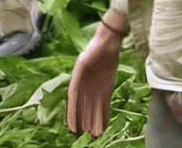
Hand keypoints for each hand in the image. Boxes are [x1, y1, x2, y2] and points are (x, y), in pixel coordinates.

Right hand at [66, 22, 123, 137]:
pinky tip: (103, 125)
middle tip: (85, 138)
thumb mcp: (86, 58)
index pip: (73, 99)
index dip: (72, 114)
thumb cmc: (96, 47)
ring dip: (93, 121)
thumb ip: (83, 70)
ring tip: (95, 136)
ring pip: (93, 108)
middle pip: (83, 107)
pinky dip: (103, 115)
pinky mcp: (105, 89)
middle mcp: (85, 84)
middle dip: (83, 121)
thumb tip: (74, 89)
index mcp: (77, 77)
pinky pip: (104, 105)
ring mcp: (95, 87)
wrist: (108, 42)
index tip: (72, 128)